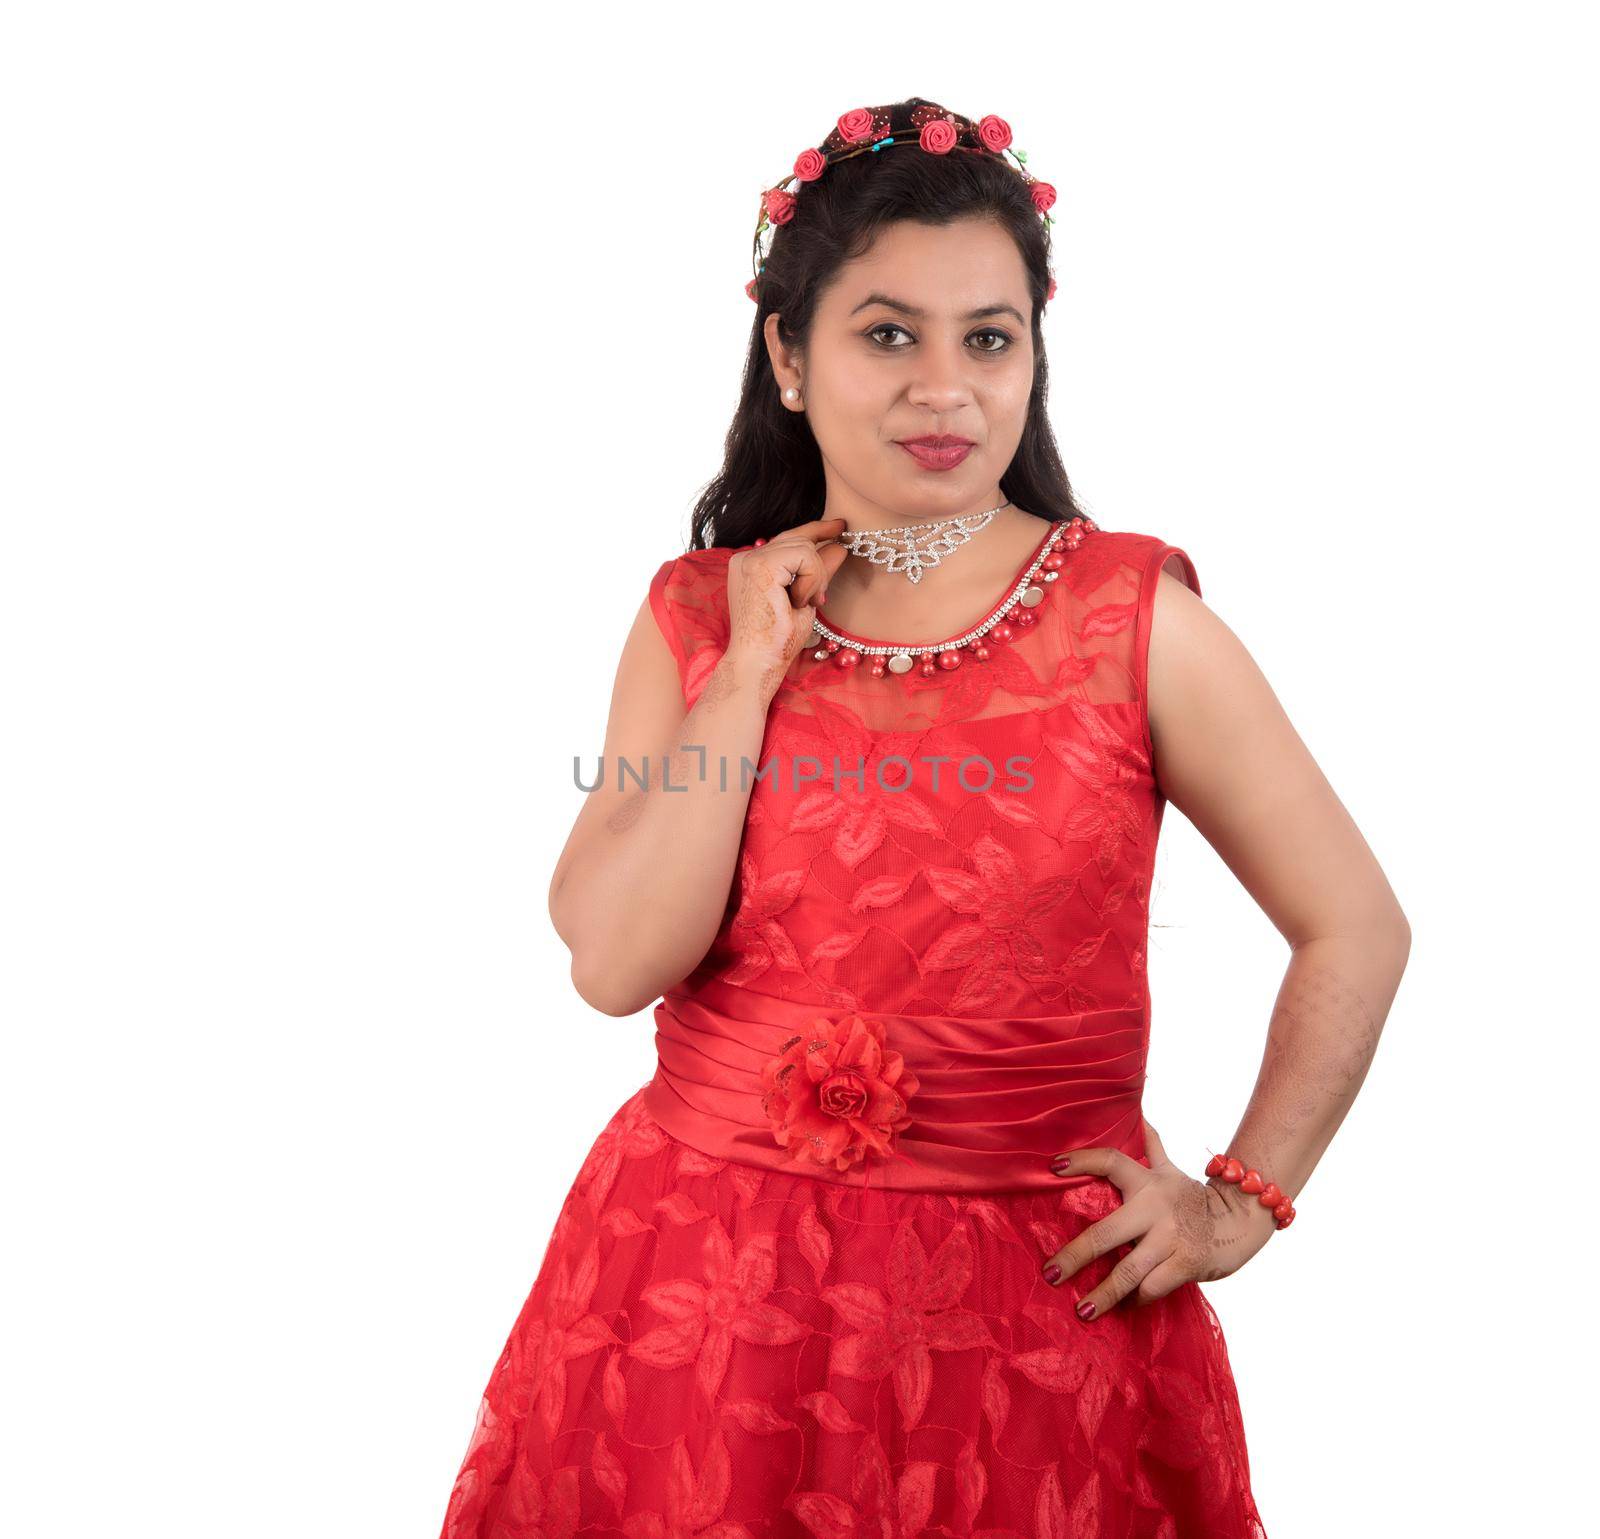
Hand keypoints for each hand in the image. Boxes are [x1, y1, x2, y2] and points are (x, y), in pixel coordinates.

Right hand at [723, 517, 849, 685]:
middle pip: (797, 538)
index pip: (788, 539)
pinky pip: (804, 555)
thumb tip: (839, 546)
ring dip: (815, 577)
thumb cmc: (777, 640)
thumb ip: (818, 571)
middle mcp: (746, 558)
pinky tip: (800, 601)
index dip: (816, 530)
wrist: (758, 663)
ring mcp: (749, 559)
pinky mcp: (760, 566)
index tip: (839, 526)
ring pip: (804, 546)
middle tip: (822, 591)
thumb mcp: (805, 599)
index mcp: (751, 565)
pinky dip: (812, 580)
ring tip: (806, 603)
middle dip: (819, 565)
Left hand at [1041, 1119, 1275, 1318]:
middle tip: (1051, 1274)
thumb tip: (1138, 1114)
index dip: (1082, 1161)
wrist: (1241, 1219)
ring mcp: (1170, 1238)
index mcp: (1147, 1182)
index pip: (1111, 1162)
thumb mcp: (1170, 1171)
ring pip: (1128, 1270)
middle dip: (1075, 1256)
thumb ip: (1152, 1146)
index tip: (1052, 1166)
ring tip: (1082, 1311)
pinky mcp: (1186, 1263)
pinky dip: (1137, 1298)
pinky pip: (1153, 1287)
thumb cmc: (1193, 1198)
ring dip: (1104, 1293)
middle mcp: (1154, 1208)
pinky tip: (1123, 1307)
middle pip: (1105, 1233)